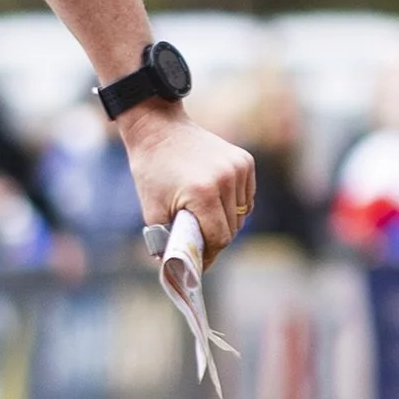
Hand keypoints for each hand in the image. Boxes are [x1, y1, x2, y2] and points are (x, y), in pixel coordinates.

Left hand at [115, 103, 256, 260]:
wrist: (159, 130)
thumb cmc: (152, 171)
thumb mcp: (152, 210)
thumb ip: (166, 240)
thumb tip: (174, 268)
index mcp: (202, 193)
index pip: (218, 238)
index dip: (209, 254)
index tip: (199, 262)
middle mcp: (226, 179)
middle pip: (232, 228)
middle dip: (216, 240)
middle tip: (200, 244)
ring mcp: (239, 168)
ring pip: (242, 214)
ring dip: (227, 223)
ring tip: (205, 221)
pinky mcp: (245, 160)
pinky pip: (246, 196)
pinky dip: (235, 206)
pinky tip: (216, 203)